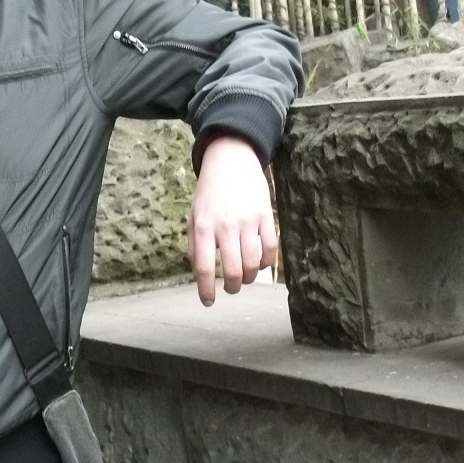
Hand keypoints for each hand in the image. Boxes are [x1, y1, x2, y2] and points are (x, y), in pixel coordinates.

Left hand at [186, 136, 277, 306]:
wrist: (232, 160)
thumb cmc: (209, 193)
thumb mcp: (193, 216)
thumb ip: (194, 245)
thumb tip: (200, 275)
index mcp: (203, 226)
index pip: (203, 267)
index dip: (206, 290)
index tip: (208, 302)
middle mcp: (225, 225)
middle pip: (233, 270)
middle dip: (232, 287)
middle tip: (231, 289)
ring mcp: (248, 221)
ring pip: (253, 263)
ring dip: (250, 278)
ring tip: (245, 278)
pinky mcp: (266, 216)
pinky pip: (270, 248)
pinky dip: (266, 262)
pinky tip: (259, 263)